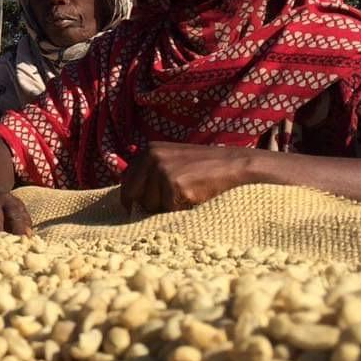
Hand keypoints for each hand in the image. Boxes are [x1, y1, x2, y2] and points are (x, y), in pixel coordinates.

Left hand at [120, 142, 253, 212]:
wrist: (234, 165)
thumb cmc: (204, 168)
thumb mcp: (173, 161)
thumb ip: (151, 173)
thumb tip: (129, 200)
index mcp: (148, 150)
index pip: (127, 182)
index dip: (132, 199)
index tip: (138, 209)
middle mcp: (151, 156)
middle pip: (134, 196)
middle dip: (148, 205)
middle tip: (169, 203)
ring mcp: (162, 169)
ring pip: (149, 206)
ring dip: (165, 208)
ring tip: (186, 195)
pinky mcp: (174, 184)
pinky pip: (167, 210)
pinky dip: (179, 210)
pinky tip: (193, 198)